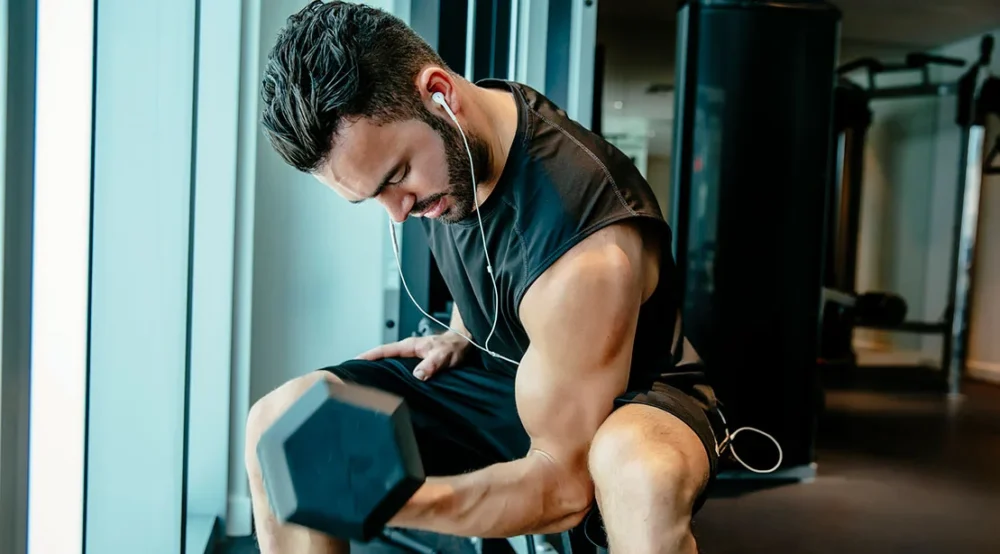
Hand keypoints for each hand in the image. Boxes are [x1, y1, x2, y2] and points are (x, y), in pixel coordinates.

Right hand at [356, 333, 472, 380]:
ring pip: (390, 365)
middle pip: (382, 357)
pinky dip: (392, 376)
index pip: (384, 350)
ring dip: (380, 371)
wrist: (464, 345)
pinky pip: (400, 371)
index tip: (354, 362)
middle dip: (368, 364)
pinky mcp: (416, 365)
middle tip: (353, 376)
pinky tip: (388, 387)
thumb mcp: (444, 356)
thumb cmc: (454, 347)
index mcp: (410, 346)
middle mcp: (408, 351)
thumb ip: (432, 364)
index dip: (369, 356)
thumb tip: (418, 375)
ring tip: (365, 384)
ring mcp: (411, 358)